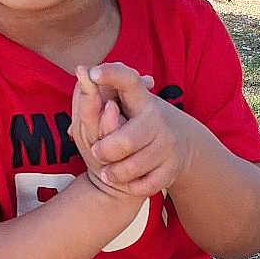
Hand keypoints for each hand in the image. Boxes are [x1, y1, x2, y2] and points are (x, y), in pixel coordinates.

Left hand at [85, 61, 195, 197]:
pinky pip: (147, 184)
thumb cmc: (136, 122)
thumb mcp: (122, 104)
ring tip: (106, 172)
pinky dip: (133, 186)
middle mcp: (157, 119)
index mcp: (141, 98)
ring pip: (133, 167)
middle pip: (126, 140)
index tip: (93, 72)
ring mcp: (167, 145)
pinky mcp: (171, 169)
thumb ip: (99, 92)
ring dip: (115, 172)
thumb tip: (82, 73)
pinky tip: (125, 182)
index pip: (128, 80)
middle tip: (97, 152)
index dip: (112, 75)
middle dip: (106, 150)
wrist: (177, 146)